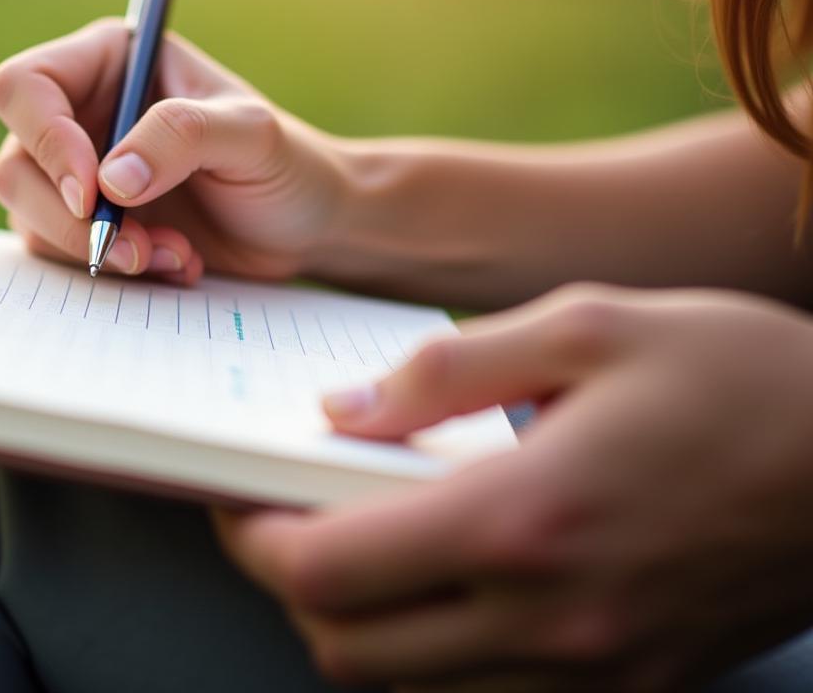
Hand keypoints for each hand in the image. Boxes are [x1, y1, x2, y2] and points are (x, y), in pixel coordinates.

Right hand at [0, 19, 345, 281]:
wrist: (307, 227)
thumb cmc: (287, 164)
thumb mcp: (251, 136)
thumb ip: (182, 137)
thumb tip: (109, 179)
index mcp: (109, 61)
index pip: (26, 86)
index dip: (44, 138)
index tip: (91, 190)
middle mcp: (81, 112)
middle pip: (16, 162)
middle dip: (70, 217)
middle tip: (136, 248)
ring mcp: (77, 172)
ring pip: (30, 215)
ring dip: (97, 250)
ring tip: (174, 255)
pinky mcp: (85, 225)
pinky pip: (61, 254)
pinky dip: (115, 271)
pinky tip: (175, 263)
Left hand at [215, 283, 812, 690]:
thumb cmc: (740, 376)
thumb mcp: (588, 325)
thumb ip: (448, 370)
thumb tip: (343, 412)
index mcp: (523, 518)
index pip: (327, 570)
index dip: (255, 539)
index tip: (240, 496)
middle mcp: (549, 618)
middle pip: (347, 649)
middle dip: (293, 586)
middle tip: (289, 517)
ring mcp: (592, 671)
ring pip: (409, 688)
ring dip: (362, 626)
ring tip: (367, 544)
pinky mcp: (631, 688)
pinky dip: (437, 656)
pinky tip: (452, 586)